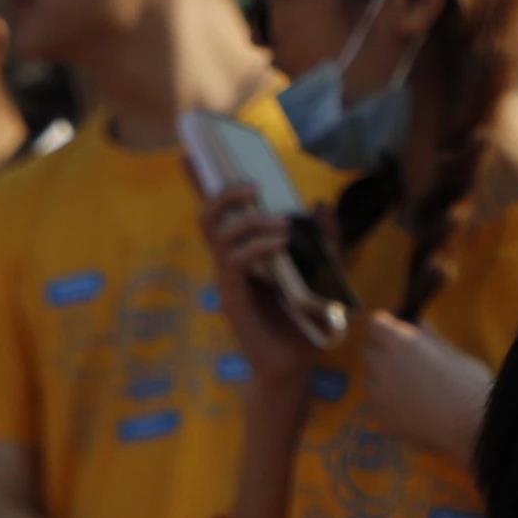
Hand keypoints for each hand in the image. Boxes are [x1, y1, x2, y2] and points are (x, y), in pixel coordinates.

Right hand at [195, 183, 324, 391]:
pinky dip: (256, 247)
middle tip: (255, 187)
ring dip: (251, 222)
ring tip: (283, 225)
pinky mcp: (232, 299)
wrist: (294, 365)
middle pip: (208, 218)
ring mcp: (228, 281)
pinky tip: (280, 244)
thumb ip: (322, 239)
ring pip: (221, 236)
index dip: (201, 182)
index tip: (195, 151)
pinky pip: (234, 263)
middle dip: (226, 194)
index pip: (218, 214)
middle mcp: (229, 264)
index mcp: (243, 253)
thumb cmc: (302, 320)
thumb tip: (321, 204)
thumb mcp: (320, 271)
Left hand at [347, 312, 492, 451]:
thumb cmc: (469, 384)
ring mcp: (379, 394)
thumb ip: (428, 337)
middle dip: (382, 353)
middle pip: (369, 352)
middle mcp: (383, 366)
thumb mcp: (451, 352)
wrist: (471, 426)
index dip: (385, 327)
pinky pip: (378, 405)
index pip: (375, 324)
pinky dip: (388, 404)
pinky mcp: (382, 419)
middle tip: (406, 361)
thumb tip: (418, 323)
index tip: (396, 332)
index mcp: (401, 343)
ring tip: (412, 389)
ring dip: (383, 380)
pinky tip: (412, 409)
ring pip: (371, 380)